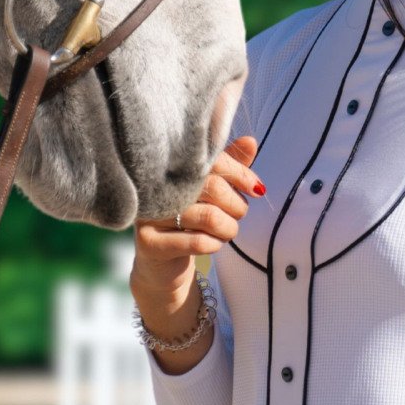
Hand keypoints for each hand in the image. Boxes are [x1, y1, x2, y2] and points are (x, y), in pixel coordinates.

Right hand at [131, 135, 262, 298]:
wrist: (160, 262)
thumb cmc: (188, 217)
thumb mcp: (210, 190)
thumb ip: (228, 166)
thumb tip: (251, 142)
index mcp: (172, 165)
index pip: (213, 160)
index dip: (240, 173)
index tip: (256, 189)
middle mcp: (156, 185)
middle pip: (214, 188)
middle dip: (237, 206)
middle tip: (238, 215)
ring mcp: (149, 214)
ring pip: (209, 217)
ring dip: (229, 228)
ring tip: (226, 231)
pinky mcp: (148, 243)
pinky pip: (197, 242)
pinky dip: (215, 244)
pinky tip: (212, 244)